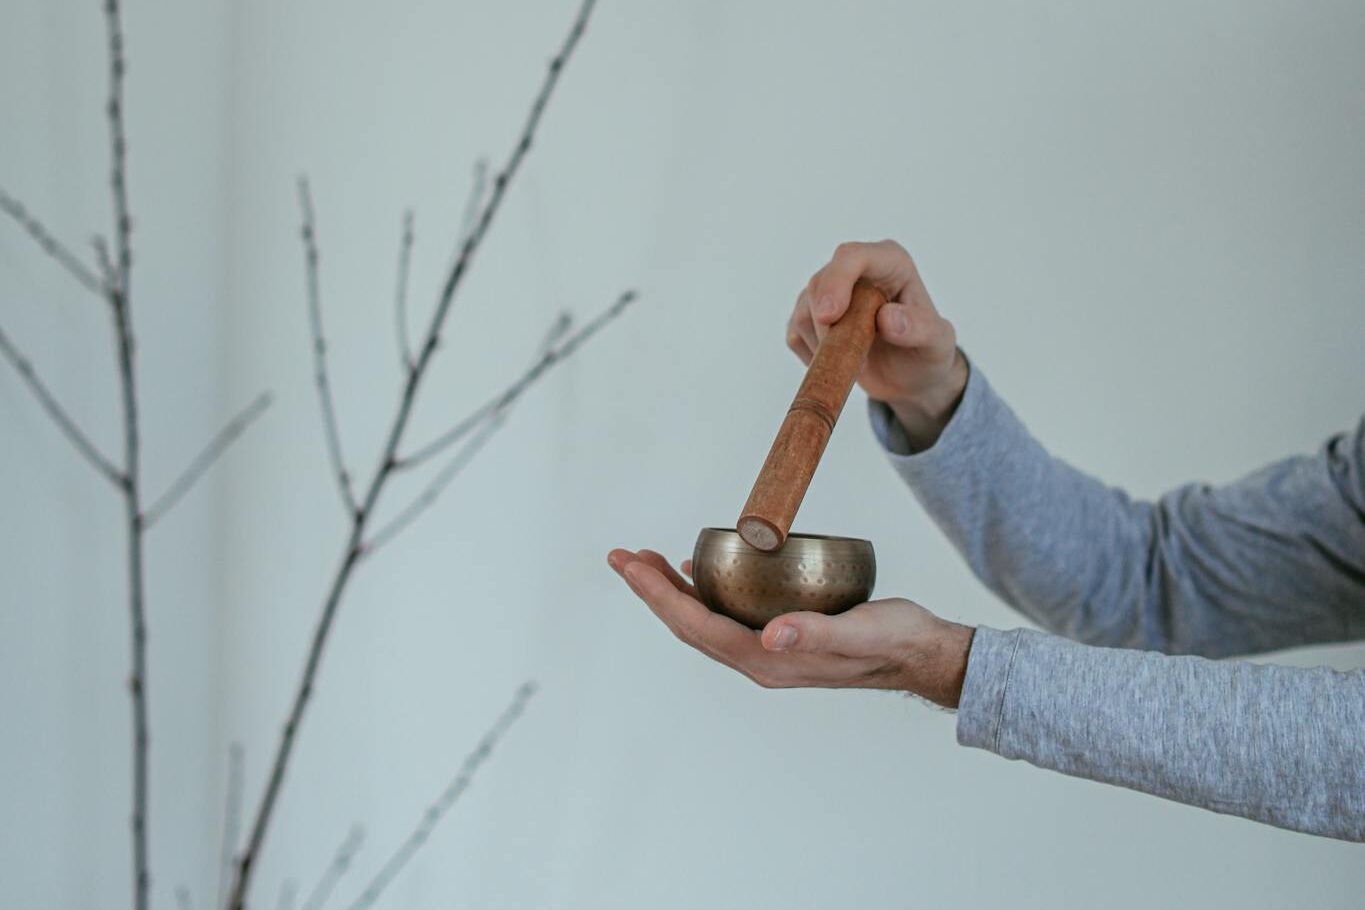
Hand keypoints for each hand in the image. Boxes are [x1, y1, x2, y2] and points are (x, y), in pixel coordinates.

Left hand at [607, 548, 974, 707]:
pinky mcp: (780, 635)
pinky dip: (705, 591)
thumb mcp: (857, 633)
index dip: (658, 596)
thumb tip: (770, 636)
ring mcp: (767, 649)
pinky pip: (728, 614)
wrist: (919, 653)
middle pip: (689, 624)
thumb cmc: (892, 641)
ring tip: (646, 561)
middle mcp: (759, 659)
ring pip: (704, 619)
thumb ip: (814, 634)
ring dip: (672, 592)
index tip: (632, 566)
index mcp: (767, 661)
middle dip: (652, 591)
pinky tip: (697, 571)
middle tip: (623, 556)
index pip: (697, 626)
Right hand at [788, 240, 967, 449]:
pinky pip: (795, 334)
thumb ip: (919, 328)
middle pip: (820, 283)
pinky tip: (839, 364)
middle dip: (829, 326)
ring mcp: (830, 293)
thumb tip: (888, 318)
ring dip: (825, 346)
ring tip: (859, 364)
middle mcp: (856, 271)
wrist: (910, 378)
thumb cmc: (927, 353)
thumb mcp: (937, 344)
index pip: (851, 256)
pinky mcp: (811, 318)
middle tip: (854, 362)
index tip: (829, 317)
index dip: (836, 282)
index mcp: (889, 262)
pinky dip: (812, 356)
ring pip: (804, 311)